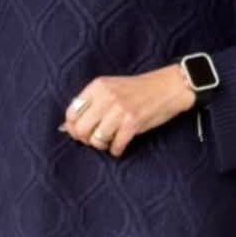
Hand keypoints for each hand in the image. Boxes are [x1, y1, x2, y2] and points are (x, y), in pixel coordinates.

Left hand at [58, 65, 197, 158]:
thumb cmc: (138, 90)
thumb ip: (91, 104)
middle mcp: (106, 97)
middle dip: (86, 139)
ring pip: (96, 139)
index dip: (73, 127)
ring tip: (109, 141)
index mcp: (98, 86)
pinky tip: (119, 146)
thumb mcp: (111, 88)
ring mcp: (120, 110)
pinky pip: (115, 145)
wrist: (168, 87)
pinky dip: (115, 150)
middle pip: (81, 129)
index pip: (71, 112)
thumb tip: (66, 127)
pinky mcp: (133, 123)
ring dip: (101, 145)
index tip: (82, 132)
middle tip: (96, 139)